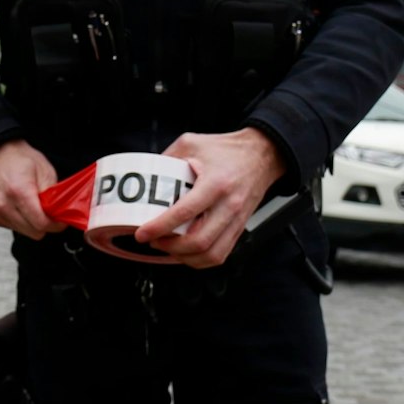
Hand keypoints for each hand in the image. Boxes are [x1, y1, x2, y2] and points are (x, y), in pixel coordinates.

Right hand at [0, 139, 61, 239]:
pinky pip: (15, 228)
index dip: (56, 225)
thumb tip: (59, 213)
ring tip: (34, 207)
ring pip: (26, 232)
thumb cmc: (19, 159)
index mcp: (19, 191)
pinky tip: (22, 207)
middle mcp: (5, 205)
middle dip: (45, 224)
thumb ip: (53, 195)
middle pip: (35, 232)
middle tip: (49, 212)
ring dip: (33, 224)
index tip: (61, 221)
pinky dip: (22, 222)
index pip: (41, 223)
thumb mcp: (45, 170)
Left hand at [134, 126, 286, 268]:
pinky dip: (200, 259)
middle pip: (199, 240)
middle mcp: (229, 205)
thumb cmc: (227, 149)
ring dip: (184, 257)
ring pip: (211, 254)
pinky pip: (221, 254)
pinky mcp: (239, 228)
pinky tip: (186, 252)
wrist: (261, 155)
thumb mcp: (191, 143)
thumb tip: (145, 176)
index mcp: (216, 182)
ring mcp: (237, 219)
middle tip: (153, 240)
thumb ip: (167, 158)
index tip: (142, 232)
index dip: (160, 226)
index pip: (186, 212)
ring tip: (167, 247)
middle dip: (170, 247)